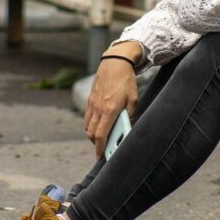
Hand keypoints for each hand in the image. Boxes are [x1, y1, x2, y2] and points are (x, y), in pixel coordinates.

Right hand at [84, 43, 140, 157]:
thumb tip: (127, 129)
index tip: (100, 156)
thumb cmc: (126, 81)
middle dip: (95, 144)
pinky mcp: (90, 99)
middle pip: (91, 133)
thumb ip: (129, 116)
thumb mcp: (133, 100)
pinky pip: (87, 117)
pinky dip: (90, 124)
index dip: (100, 148)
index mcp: (110, 110)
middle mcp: (98, 108)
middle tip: (102, 149)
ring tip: (100, 138)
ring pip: (87, 126)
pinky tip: (97, 125)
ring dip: (91, 134)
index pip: (100, 135)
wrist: (115, 62)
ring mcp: (92, 103)